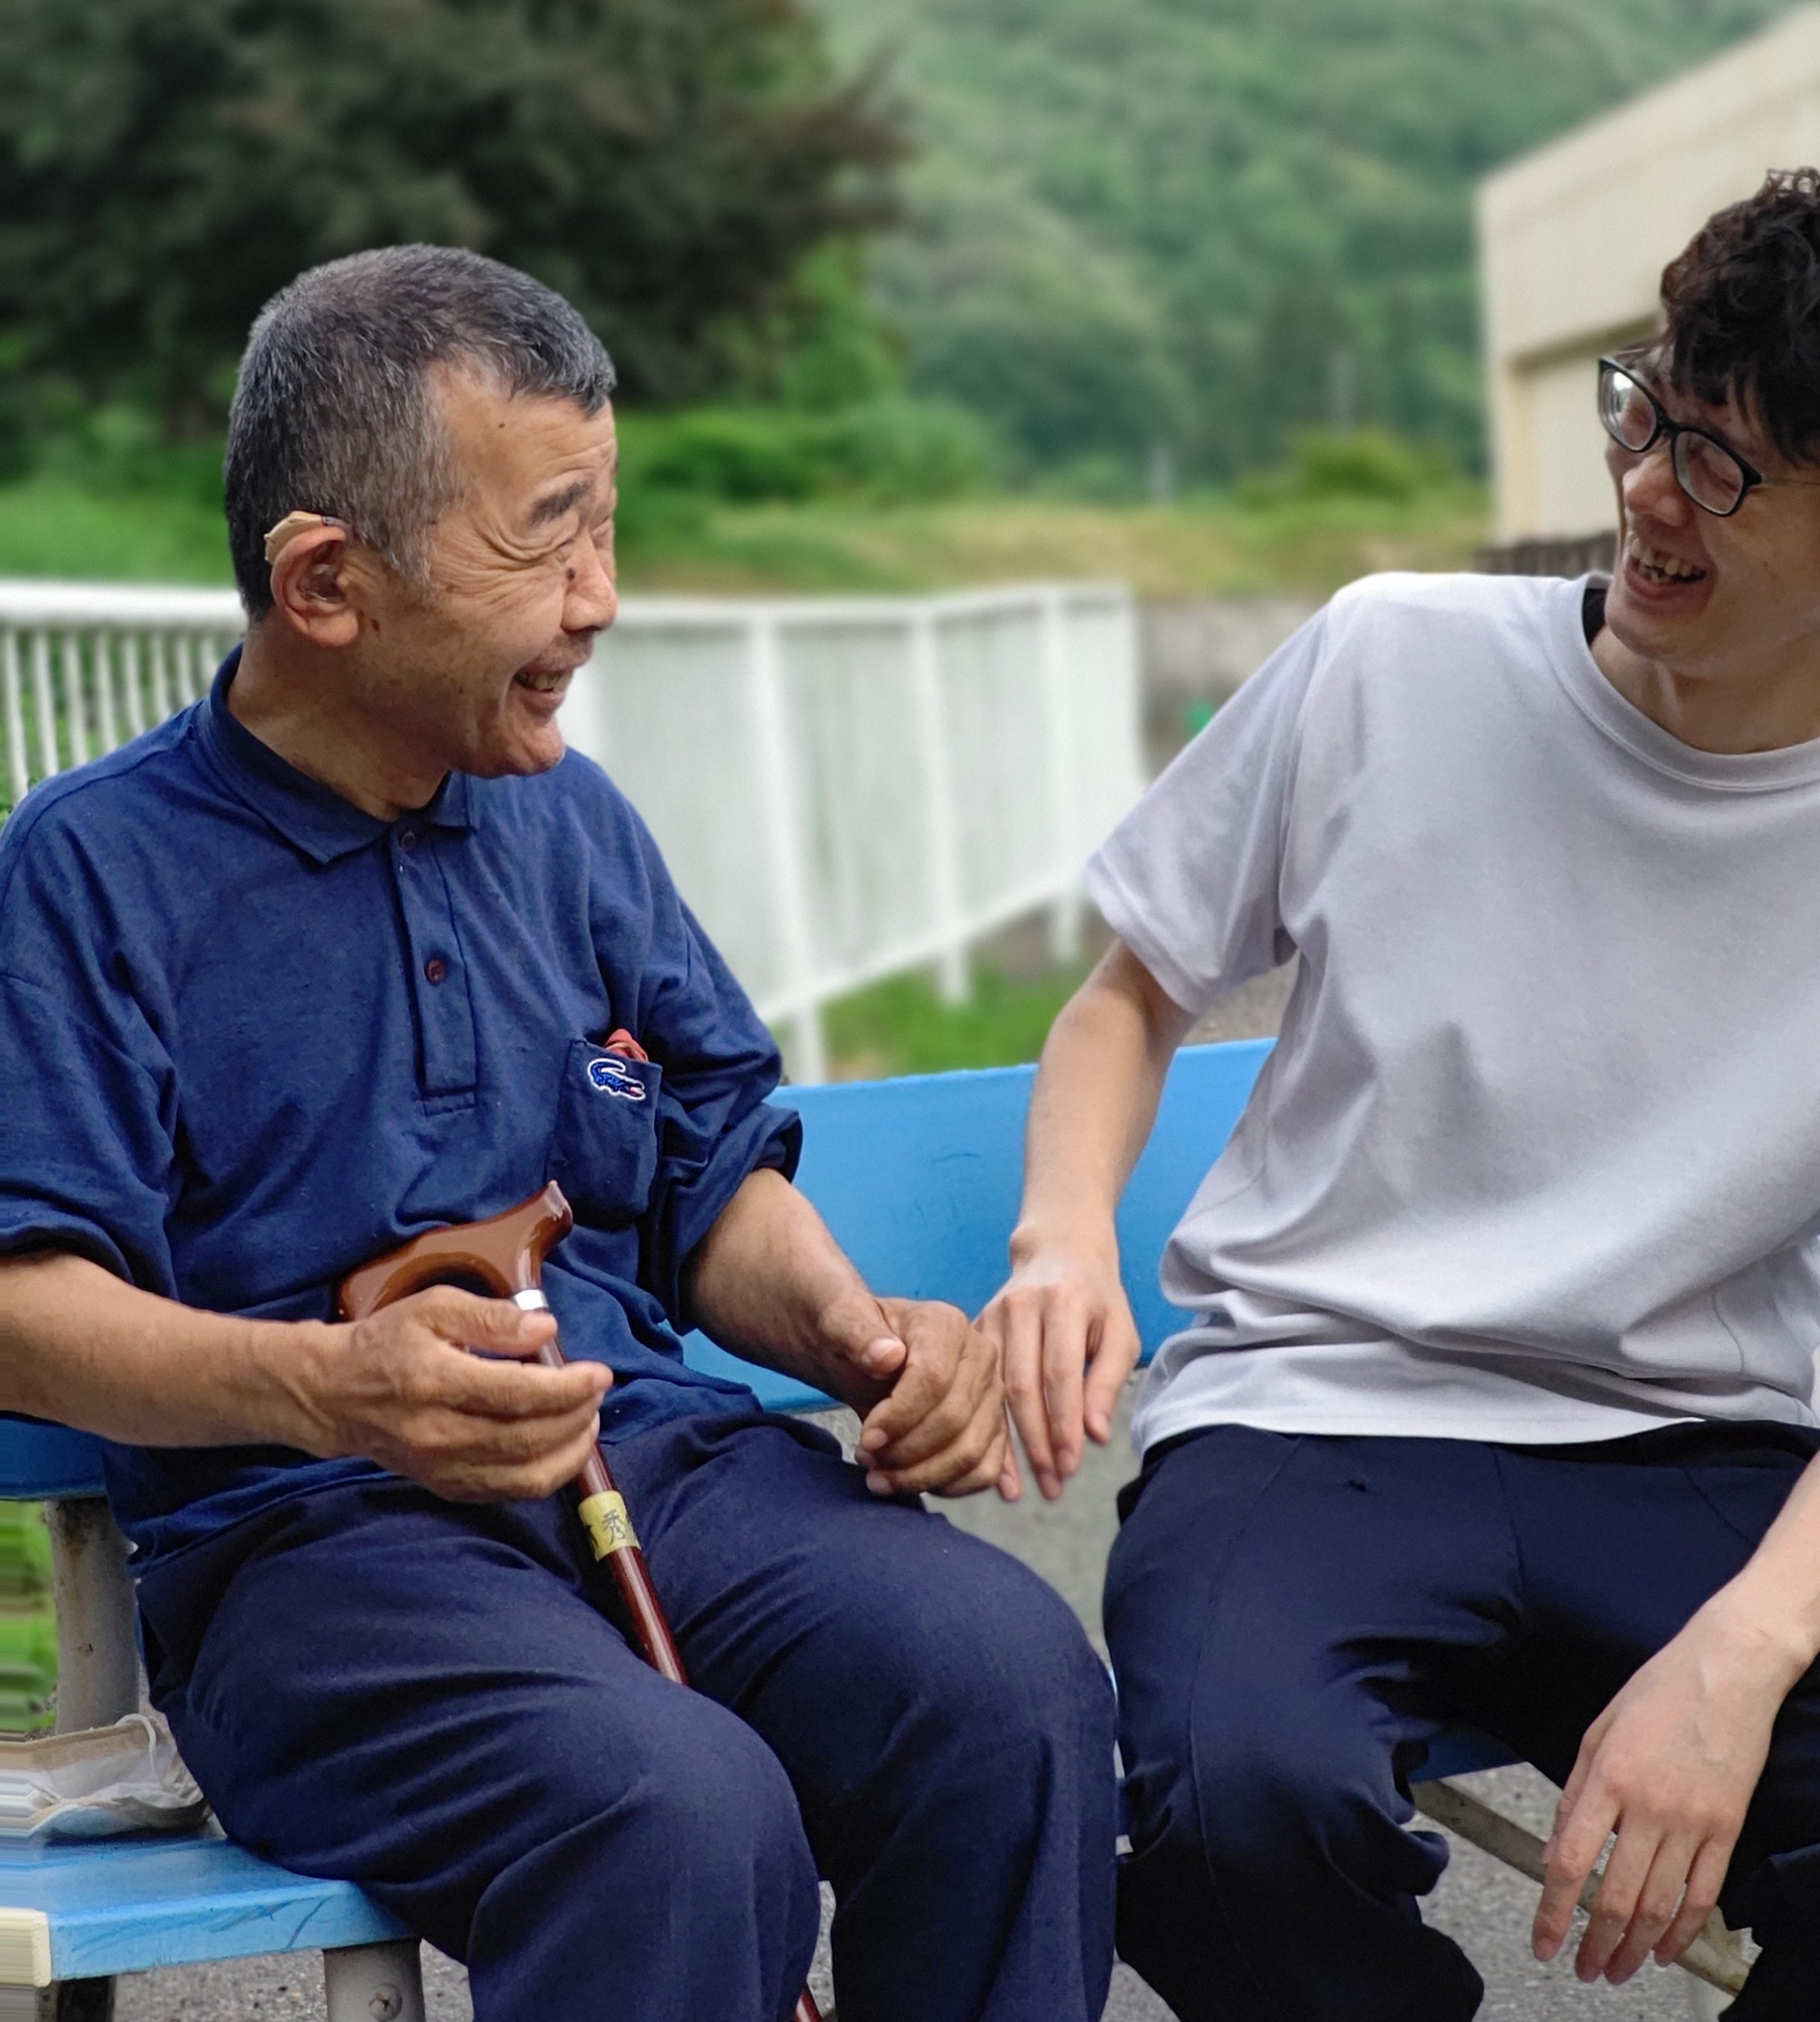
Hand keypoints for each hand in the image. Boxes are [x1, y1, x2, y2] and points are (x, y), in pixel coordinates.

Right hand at [295, 1287, 611, 1501]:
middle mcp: (439, 1433)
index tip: (598, 1372)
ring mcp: (441, 1467)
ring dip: (571, 1451)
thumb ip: (491, 1317)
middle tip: (597, 1391)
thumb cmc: (386, 1343)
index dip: (570, 1387)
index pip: (519, 1394)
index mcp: (436, 1381)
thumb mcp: (434, 1307)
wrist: (332, 1395)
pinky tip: (560, 1447)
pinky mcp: (445, 1486)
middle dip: (578, 1417)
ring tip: (587, 1419)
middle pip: (529, 1439)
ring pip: (525, 1476)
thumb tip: (545, 1329)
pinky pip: (508, 1492)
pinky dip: (545, 1474)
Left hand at [817, 1291, 1013, 1498]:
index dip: (899, 1417)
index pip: (934, 1379)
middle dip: (904, 1451)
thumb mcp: (838, 1320)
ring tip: (879, 1476)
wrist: (862, 1352)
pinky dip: (945, 1486)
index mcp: (946, 1324)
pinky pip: (984, 1471)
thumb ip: (855, 1331)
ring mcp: (991, 1394)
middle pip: (953, 1420)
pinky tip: (909, 1482)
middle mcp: (981, 1356)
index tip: (866, 1439)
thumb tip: (886, 1356)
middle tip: (866, 1458)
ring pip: (971, 1452)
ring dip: (921, 1476)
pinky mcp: (994, 1427)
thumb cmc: (850, 1334)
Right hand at [978, 1229, 1139, 1499]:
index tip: (1071, 1467)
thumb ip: (1107, 1382)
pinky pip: (978, 1387)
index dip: (1064, 1423)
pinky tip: (993, 1463)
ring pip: (994, 1390)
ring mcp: (991, 1315)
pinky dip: (986, 1427)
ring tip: (1020, 1489)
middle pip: (1023, 1385)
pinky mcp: (974, 1329)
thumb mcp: (1119, 1332)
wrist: (1056, 1250)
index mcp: (1063, 1302)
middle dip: (1036, 1442)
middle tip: (1051, 1487)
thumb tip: (1094, 1437)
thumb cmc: (1096, 1298)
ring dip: (1008, 1443)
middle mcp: (1021, 1306)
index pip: (1060, 1373)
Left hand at [1532, 1597, 1795, 1982]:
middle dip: (1594, 1943)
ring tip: (1616, 1969)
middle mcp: (1649, 1807)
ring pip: (1660, 1907)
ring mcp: (1693, 1822)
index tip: (1543, 1942)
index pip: (1570, 1862)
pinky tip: (1666, 1951)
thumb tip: (1555, 1847)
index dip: (1552, 1911)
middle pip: (1617, 1897)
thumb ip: (1575, 1792)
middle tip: (1582, 1968)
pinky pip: (1704, 1895)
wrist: (1727, 1671)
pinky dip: (1684, 1932)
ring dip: (1635, 1948)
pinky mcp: (1727, 1830)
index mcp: (1607, 1778)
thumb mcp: (1597, 1729)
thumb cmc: (1657, 1691)